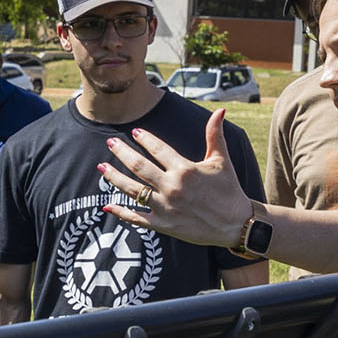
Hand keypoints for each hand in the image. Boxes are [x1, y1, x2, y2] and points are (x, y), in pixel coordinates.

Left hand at [98, 114, 250, 246]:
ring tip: (101, 167)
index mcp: (185, 169)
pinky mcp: (164, 226)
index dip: (144, 139)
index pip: (158, 150)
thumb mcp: (221, 160)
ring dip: (114, 178)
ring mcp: (165, 208)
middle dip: (121, 153)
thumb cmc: (229, 189)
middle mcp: (172, 188)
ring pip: (132, 190)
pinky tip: (107, 206)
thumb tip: (220, 110)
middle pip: (138, 167)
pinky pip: (137, 218)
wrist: (235, 224)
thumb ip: (215, 135)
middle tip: (110, 143)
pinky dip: (121, 212)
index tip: (135, 132)